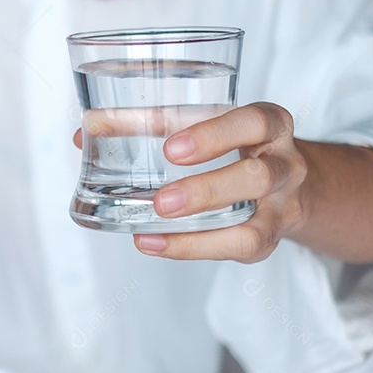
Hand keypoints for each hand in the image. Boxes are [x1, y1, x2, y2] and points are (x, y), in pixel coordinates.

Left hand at [135, 102, 310, 262]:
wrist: (287, 182)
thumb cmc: (236, 144)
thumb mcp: (207, 123)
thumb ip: (151, 122)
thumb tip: (86, 130)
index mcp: (270, 125)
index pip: (254, 122)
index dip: (215, 134)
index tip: (171, 147)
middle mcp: (284, 166)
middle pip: (257, 177)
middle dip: (207, 190)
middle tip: (161, 200)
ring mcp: (280, 208)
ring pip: (252, 225)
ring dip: (198, 229)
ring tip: (154, 222)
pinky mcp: (268, 239)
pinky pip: (236, 249)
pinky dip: (190, 247)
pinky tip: (153, 242)